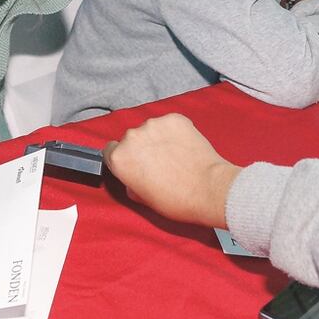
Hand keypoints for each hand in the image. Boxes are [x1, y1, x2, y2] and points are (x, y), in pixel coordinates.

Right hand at [103, 114, 240, 228]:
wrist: (209, 189)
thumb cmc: (177, 199)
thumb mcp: (142, 198)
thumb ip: (130, 181)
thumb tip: (133, 175)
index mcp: (119, 158)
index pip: (109, 150)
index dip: (122, 158)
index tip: (133, 163)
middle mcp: (132, 137)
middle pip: (130, 139)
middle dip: (141, 148)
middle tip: (158, 163)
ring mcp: (153, 125)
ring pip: (150, 129)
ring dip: (158, 139)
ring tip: (174, 155)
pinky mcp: (174, 119)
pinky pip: (169, 123)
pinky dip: (175, 132)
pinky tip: (184, 147)